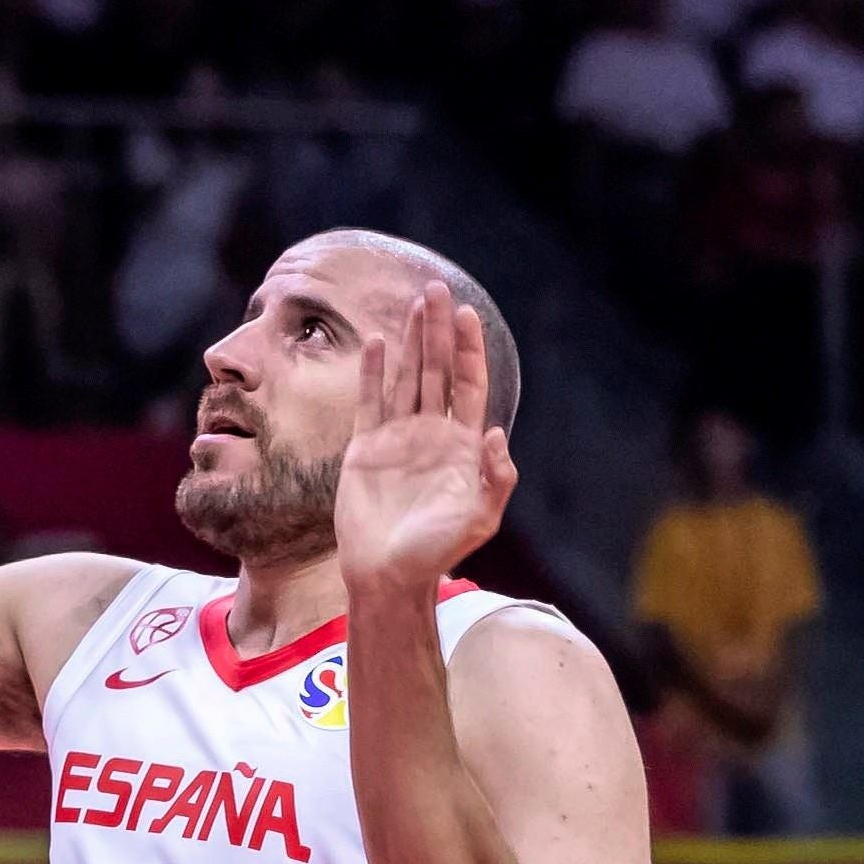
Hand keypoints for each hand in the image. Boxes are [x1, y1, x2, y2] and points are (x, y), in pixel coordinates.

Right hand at [334, 283, 517, 603]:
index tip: (465, 315)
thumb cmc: (437, 552)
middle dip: (438, 331)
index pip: (468, 386)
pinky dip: (372, 373)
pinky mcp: (365, 449)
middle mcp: (431, 434)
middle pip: (437, 371)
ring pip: (406, 378)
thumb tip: (498, 433)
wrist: (387, 574)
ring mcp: (398, 439)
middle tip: (435, 289)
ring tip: (414, 304)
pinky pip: (370, 402)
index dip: (468, 351)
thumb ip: (496, 480)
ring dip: (410, 342)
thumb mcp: (480, 520)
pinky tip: (374, 343)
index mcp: (461, 446)